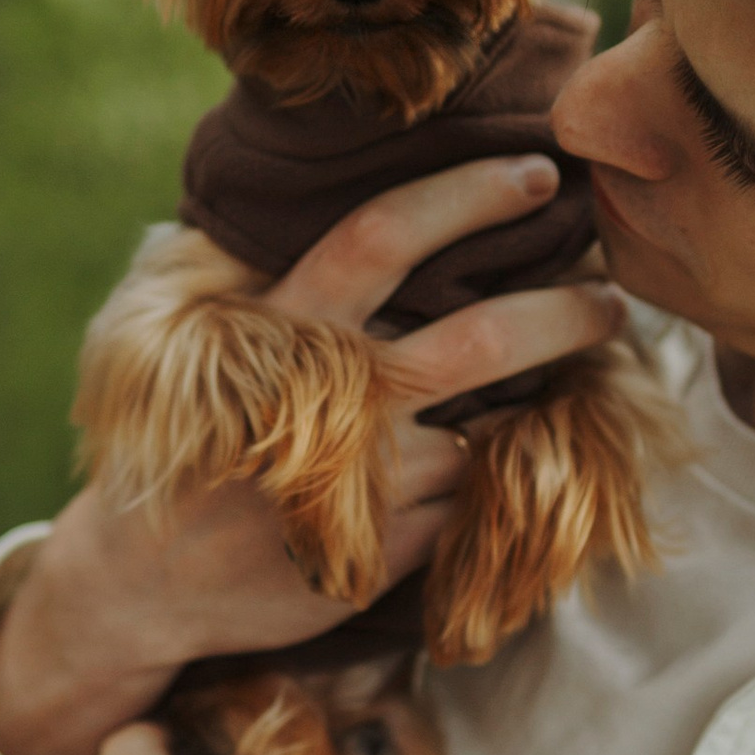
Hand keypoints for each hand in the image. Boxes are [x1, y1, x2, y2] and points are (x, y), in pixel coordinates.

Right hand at [0, 161, 624, 754]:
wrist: (146, 581)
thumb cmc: (195, 440)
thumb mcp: (220, 348)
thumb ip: (295, 291)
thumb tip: (388, 216)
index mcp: (284, 331)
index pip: (381, 237)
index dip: (466, 197)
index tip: (536, 173)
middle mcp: (334, 403)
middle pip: (479, 341)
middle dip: (562, 312)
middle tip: (609, 296)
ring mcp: (367, 485)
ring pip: (489, 431)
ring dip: (532, 412)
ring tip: (558, 389)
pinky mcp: (387, 554)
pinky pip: (468, 504)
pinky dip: (487, 484)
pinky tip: (485, 468)